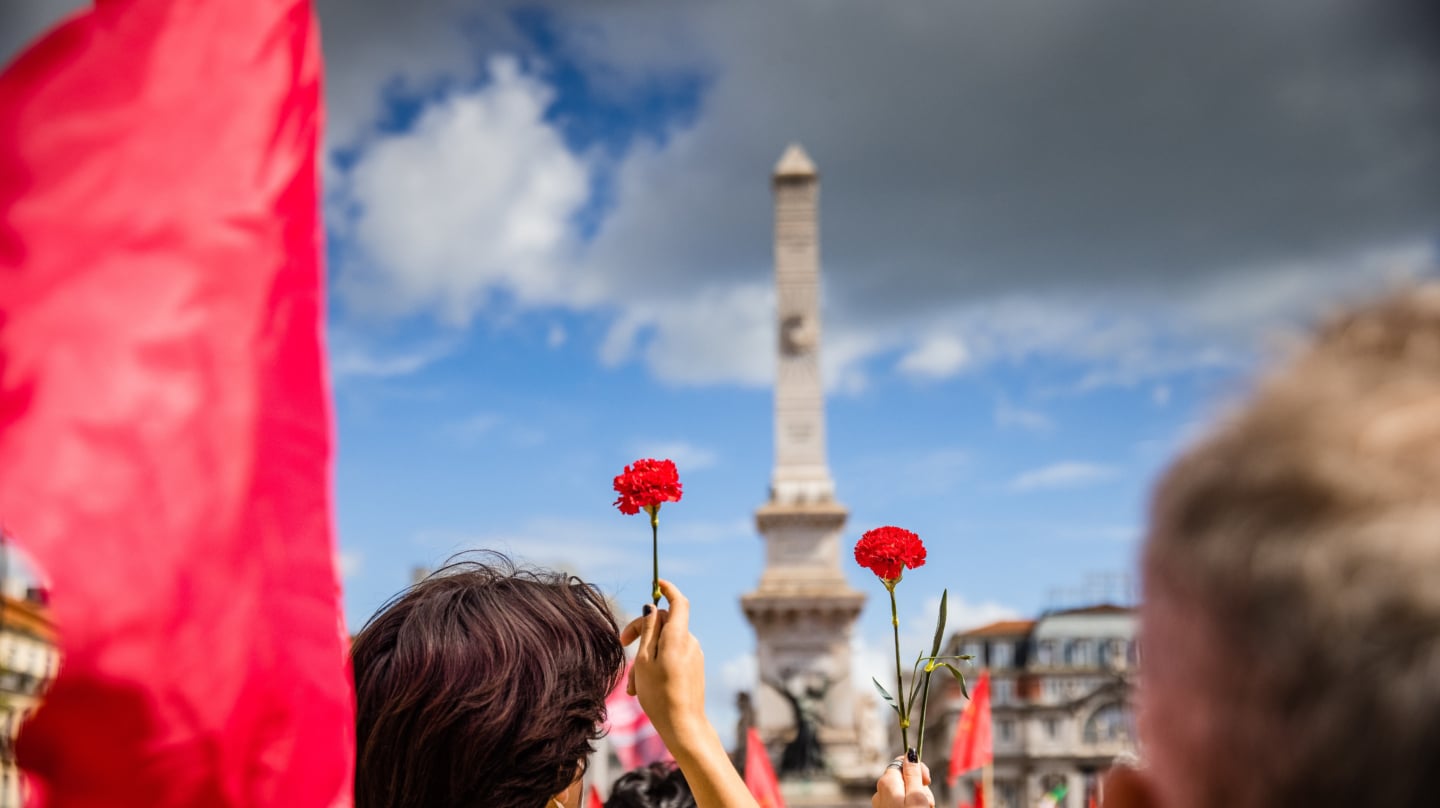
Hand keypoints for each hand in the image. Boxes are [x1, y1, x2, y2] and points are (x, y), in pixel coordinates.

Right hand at [619, 579, 705, 740]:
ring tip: (633, 685)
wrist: (683, 726)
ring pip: (665, 644)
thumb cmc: (660, 694)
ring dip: (646, 656)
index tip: (657, 584)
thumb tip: (652, 607)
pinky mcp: (694, 668)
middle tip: (622, 644)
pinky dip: (657, 665)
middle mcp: (690, 642)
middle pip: (665, 623)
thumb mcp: (645, 660)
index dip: (668, 589)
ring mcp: (694, 655)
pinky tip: (644, 687)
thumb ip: (648, 630)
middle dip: (643, 631)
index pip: (678, 602)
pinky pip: (672, 657)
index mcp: (679, 637)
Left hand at [873, 755, 932, 807]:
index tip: (927, 781)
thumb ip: (913, 774)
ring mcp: (882, 803)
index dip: (917, 768)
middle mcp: (881, 790)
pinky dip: (910, 805)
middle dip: (919, 787)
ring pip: (904, 792)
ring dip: (917, 798)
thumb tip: (910, 753)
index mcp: (887, 781)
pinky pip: (900, 802)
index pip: (902, 762)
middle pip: (905, 778)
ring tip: (924, 807)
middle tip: (926, 802)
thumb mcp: (916, 796)